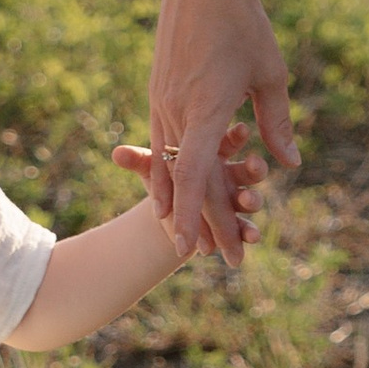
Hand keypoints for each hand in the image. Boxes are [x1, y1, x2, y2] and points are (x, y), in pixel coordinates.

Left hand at [112, 126, 261, 256]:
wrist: (164, 210)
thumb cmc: (160, 175)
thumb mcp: (149, 168)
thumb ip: (140, 162)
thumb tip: (115, 155)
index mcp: (208, 152)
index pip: (223, 142)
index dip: (233, 137)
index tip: (243, 130)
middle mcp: (224, 173)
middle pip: (234, 174)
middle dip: (238, 175)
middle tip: (251, 179)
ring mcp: (231, 195)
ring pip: (243, 196)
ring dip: (248, 202)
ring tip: (251, 202)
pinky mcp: (232, 217)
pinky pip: (241, 224)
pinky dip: (245, 231)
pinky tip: (253, 238)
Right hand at [146, 0, 300, 263]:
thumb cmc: (242, 23)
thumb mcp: (270, 74)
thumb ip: (277, 123)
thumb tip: (289, 166)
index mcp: (205, 108)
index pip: (194, 175)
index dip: (195, 216)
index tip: (194, 250)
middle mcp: (176, 110)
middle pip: (183, 181)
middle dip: (199, 224)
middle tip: (220, 260)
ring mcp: (162, 102)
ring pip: (167, 167)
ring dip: (178, 205)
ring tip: (189, 240)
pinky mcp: (158, 93)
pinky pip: (161, 144)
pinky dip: (166, 175)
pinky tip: (169, 195)